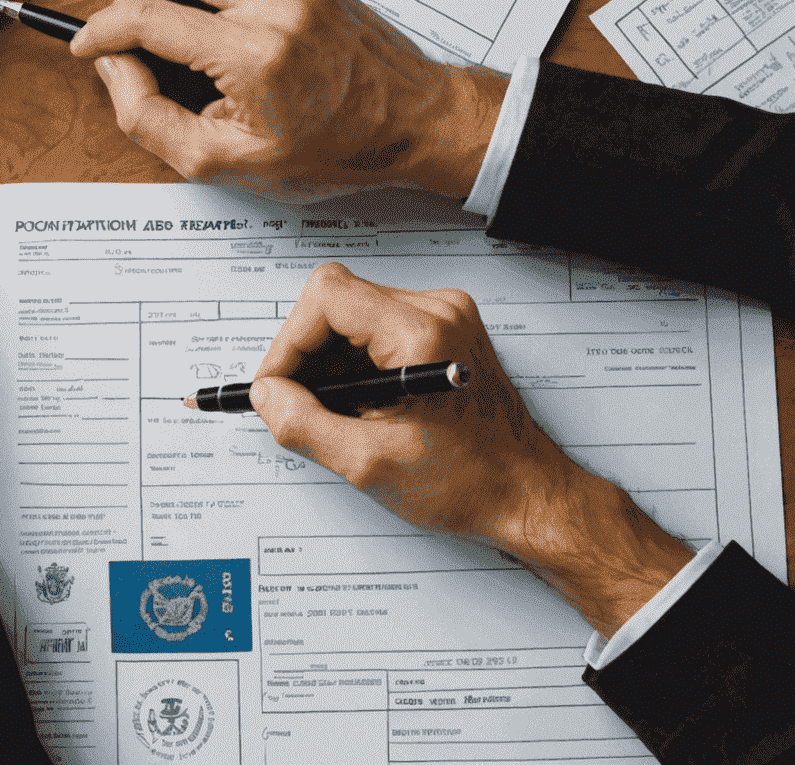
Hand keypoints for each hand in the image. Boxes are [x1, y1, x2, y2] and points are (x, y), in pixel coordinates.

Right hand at [71, 0, 506, 200]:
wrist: (414, 124)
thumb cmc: (337, 149)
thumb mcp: (227, 163)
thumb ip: (151, 120)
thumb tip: (116, 71)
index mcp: (255, 54)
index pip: (149, 19)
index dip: (102, 31)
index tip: (89, 45)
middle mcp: (278, 3)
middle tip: (129, 29)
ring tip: (177, 21)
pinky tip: (220, 5)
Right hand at [251, 262, 692, 637]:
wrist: (528, 496)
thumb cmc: (470, 484)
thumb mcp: (368, 464)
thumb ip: (303, 424)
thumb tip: (266, 395)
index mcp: (422, 334)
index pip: (327, 296)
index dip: (290, 340)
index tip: (277, 383)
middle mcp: (437, 310)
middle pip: (338, 301)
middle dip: (308, 353)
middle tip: (297, 402)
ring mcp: (445, 315)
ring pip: (354, 313)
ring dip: (331, 359)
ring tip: (336, 410)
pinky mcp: (446, 328)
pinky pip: (378, 326)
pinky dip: (357, 361)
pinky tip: (363, 402)